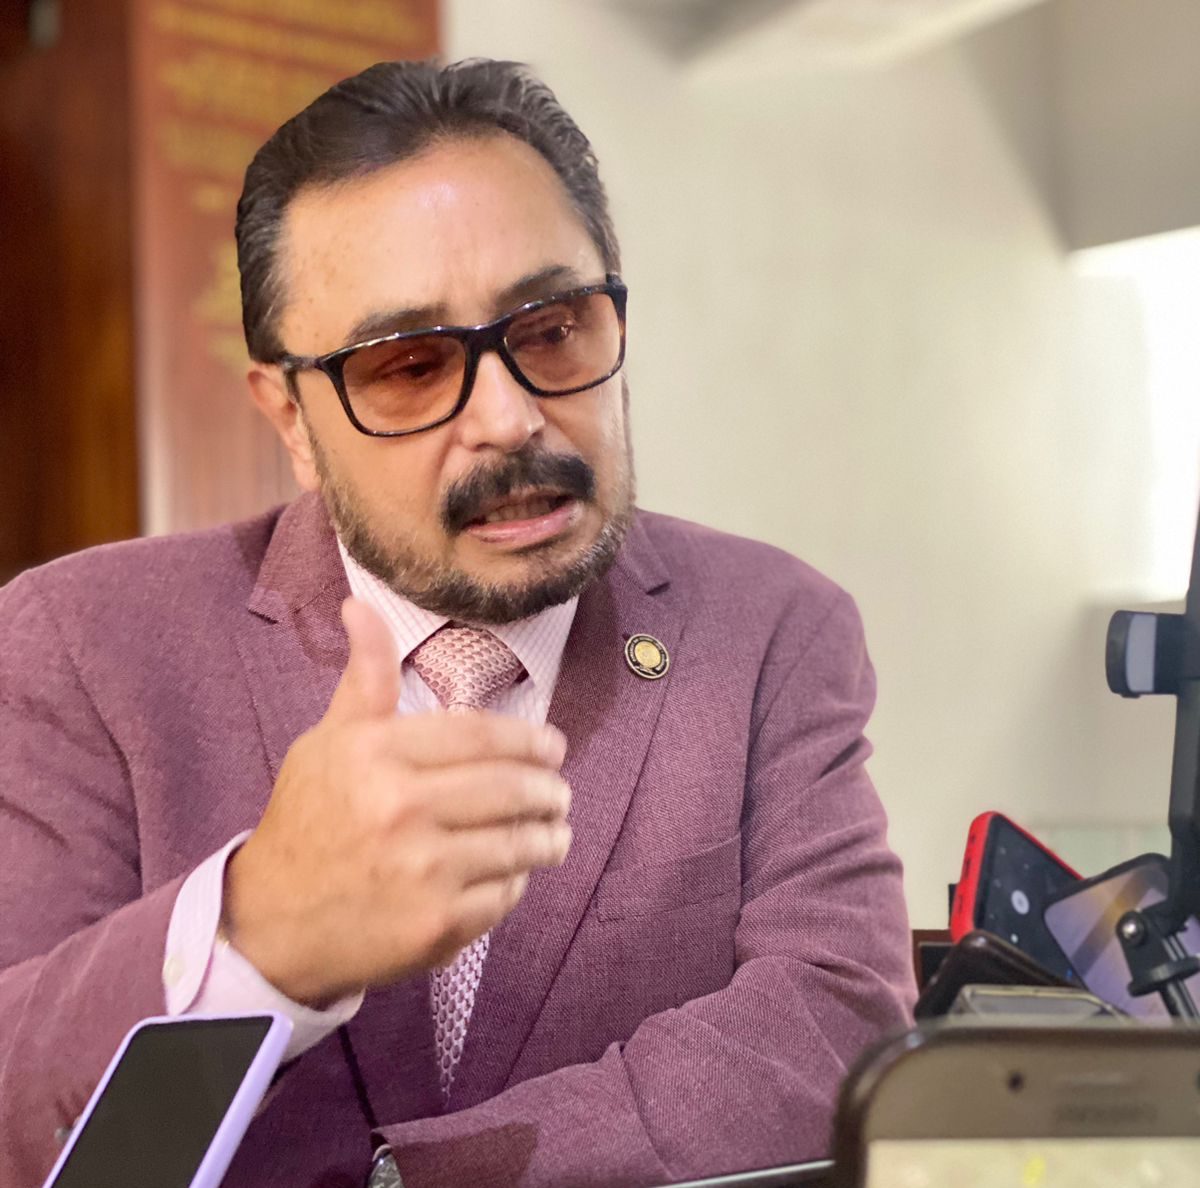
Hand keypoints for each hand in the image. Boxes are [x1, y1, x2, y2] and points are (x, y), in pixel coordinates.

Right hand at [223, 597, 571, 1006]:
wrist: (270, 925)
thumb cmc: (306, 822)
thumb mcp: (327, 742)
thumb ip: (364, 679)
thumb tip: (360, 605)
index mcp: (376, 754)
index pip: (480, 734)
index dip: (529, 739)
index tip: (554, 746)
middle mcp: (401, 808)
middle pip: (510, 787)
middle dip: (549, 789)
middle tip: (560, 791)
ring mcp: (422, 870)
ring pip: (519, 843)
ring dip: (549, 836)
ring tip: (555, 832)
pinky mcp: (437, 925)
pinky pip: (504, 895)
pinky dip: (517, 883)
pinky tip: (516, 874)